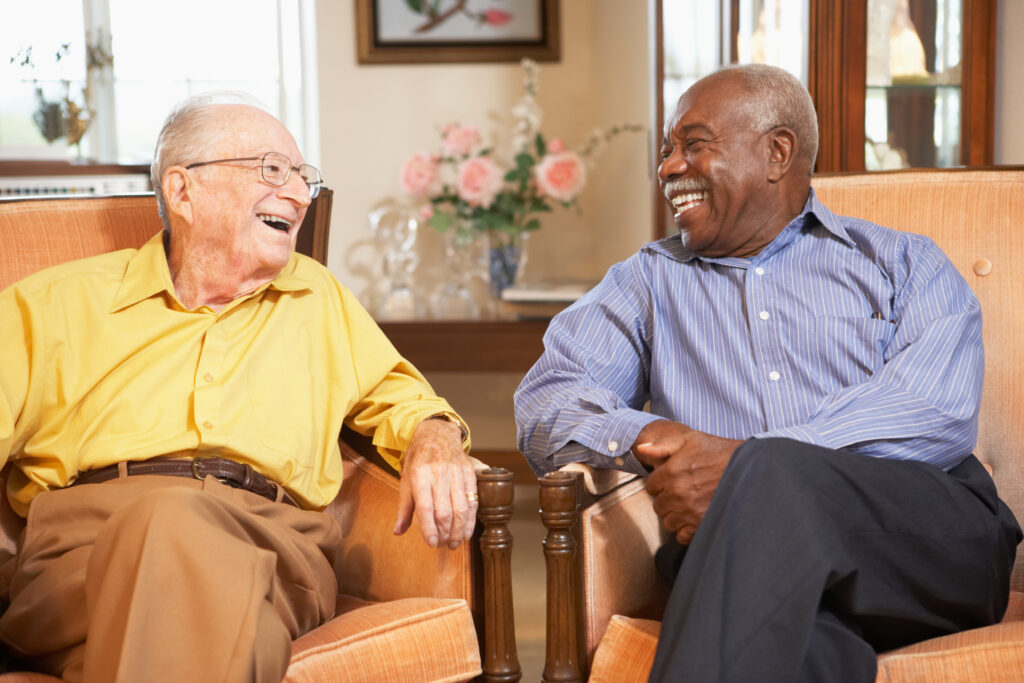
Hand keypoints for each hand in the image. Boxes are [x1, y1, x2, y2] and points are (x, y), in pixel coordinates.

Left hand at [395, 417, 477, 548]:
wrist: (437, 434)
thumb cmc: (418, 460)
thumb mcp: (406, 479)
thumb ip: (404, 507)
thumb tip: (398, 531)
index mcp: (419, 475)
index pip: (425, 507)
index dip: (429, 528)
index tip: (431, 543)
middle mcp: (439, 474)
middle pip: (444, 511)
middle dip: (444, 533)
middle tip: (442, 545)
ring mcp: (456, 473)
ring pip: (461, 508)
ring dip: (459, 530)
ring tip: (454, 543)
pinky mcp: (469, 473)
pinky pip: (472, 500)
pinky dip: (471, 519)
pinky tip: (466, 532)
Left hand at [633, 420, 742, 544]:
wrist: (748, 468)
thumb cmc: (719, 452)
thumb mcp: (690, 439)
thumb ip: (662, 445)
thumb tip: (641, 449)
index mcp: (671, 472)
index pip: (650, 487)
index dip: (660, 484)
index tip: (671, 481)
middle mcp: (678, 494)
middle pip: (658, 506)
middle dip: (666, 499)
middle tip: (682, 491)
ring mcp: (690, 511)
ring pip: (668, 521)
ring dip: (675, 515)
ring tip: (690, 504)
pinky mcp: (702, 524)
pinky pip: (682, 536)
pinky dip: (686, 529)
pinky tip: (695, 517)